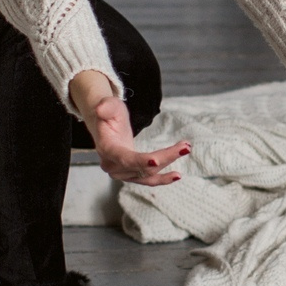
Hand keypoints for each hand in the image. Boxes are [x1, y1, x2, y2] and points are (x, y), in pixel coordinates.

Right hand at [70, 70, 188, 185]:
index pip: (123, 158)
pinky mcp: (131, 175)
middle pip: (141, 167)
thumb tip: (100, 108)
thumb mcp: (108, 105)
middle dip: (165, 157)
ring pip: (148, 174)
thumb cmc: (110, 114)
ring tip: (185, 150)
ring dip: (168, 164)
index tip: (156, 161)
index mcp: (106, 149)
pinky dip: (163, 178)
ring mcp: (122, 174)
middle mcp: (112, 166)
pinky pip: (148, 180)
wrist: (107, 126)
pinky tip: (177, 175)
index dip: (139, 161)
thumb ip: (105, 107)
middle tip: (186, 146)